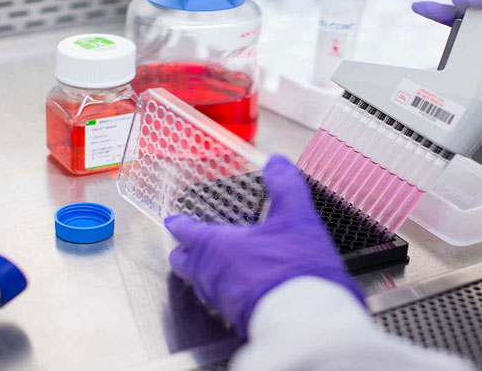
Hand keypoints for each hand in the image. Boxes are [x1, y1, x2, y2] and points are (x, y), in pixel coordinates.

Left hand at [165, 154, 363, 337]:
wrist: (307, 319)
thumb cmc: (296, 268)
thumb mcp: (296, 216)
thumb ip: (285, 186)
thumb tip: (277, 162)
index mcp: (218, 246)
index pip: (187, 232)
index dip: (179, 224)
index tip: (174, 220)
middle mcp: (212, 275)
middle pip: (185, 264)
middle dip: (185, 253)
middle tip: (187, 247)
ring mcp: (222, 300)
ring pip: (201, 284)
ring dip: (204, 273)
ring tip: (215, 266)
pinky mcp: (237, 319)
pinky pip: (220, 301)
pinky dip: (224, 291)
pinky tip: (241, 288)